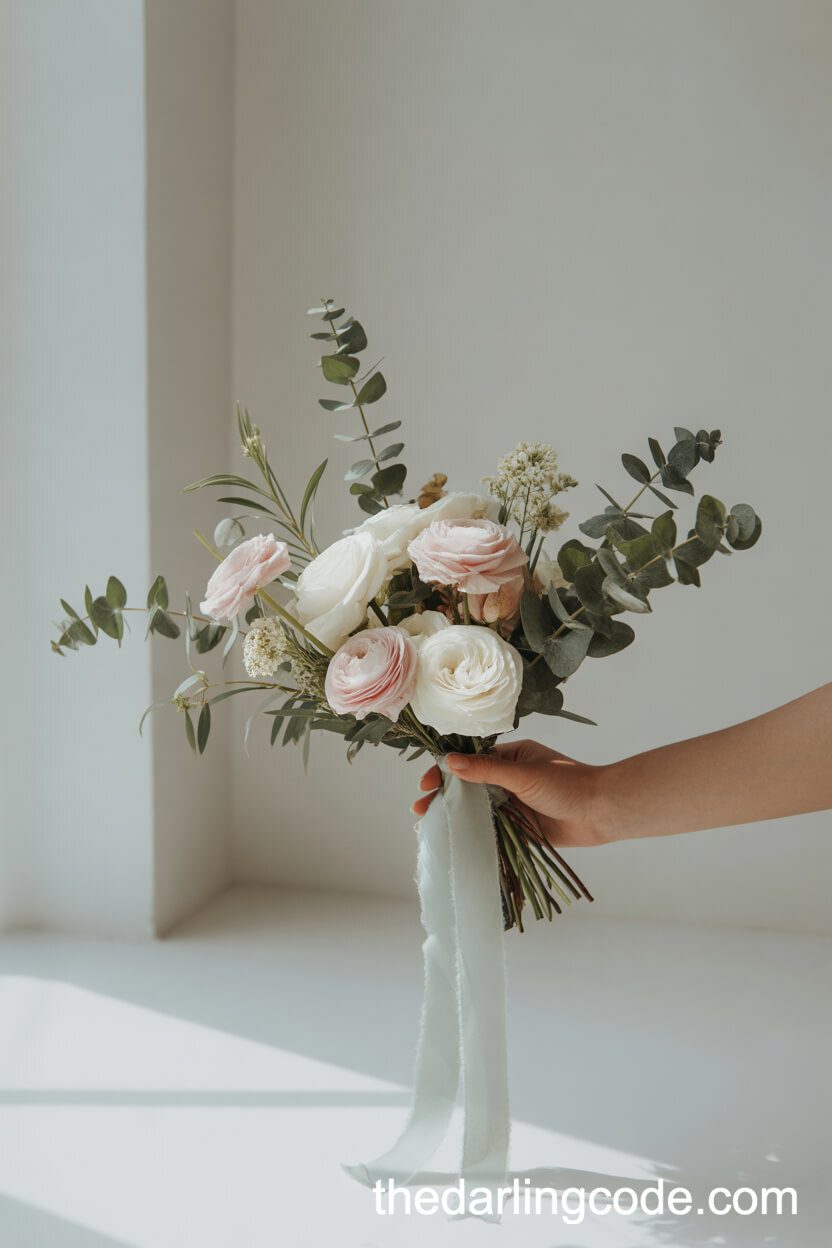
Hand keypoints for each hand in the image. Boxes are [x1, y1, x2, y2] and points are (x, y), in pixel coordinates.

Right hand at [412, 739, 613, 847]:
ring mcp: (513, 804)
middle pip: (468, 787)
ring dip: (454, 816)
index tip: (426, 783)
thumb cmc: (567, 784)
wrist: (600, 812)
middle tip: (419, 807)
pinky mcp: (519, 828)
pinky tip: (453, 841)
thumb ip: (486, 770)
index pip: (469, 761)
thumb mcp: (523, 774)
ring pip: (476, 810)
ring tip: (427, 825)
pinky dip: (472, 834)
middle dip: (443, 796)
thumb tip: (450, 761)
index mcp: (509, 758)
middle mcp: (508, 780)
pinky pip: (491, 830)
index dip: (445, 771)